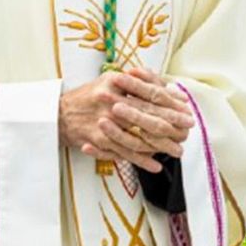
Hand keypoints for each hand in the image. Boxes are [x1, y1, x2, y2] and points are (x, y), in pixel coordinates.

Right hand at [58, 68, 193, 172]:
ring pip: (137, 137)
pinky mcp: (96, 140)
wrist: (58, 113)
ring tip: (177, 151)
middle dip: (171, 126)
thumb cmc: (92, 95)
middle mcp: (111, 101)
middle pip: (147, 116)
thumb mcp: (113, 80)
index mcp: (118, 83)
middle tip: (187, 133)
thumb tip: (172, 90)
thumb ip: (141, 82)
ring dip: (160, 147)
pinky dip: (140, 160)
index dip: (172, 105)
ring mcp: (103, 122)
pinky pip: (122, 152)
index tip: (188, 112)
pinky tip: (155, 164)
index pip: (151, 95)